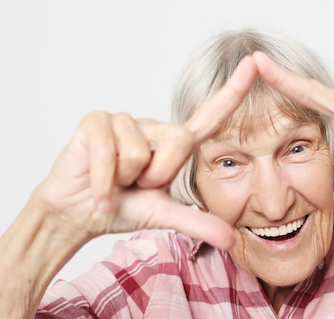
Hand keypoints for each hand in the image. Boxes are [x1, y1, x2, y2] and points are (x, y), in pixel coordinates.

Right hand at [38, 56, 258, 249]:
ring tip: (116, 181)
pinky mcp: (96, 122)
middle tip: (137, 186)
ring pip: (141, 153)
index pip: (211, 116)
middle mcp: (153, 127)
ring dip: (126, 180)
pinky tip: (98, 191)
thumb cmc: (122, 207)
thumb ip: (198, 224)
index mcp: (174, 144)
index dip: (234, 91)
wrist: (78, 213)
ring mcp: (124, 120)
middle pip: (178, 142)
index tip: (255, 63)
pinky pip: (111, 154)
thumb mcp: (164, 216)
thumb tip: (231, 241)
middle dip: (158, 176)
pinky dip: (105, 184)